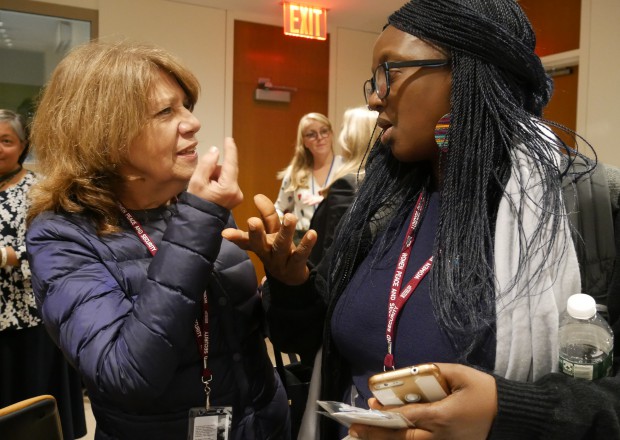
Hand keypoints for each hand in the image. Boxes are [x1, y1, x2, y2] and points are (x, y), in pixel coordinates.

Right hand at [187, 137, 242, 209]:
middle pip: (228, 170)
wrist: (198, 221)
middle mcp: (237, 191)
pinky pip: (228, 182)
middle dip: (216, 170)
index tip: (229, 139)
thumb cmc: (196, 202)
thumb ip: (207, 164)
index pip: (231, 164)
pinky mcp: (236, 198)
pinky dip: (219, 182)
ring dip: (217, 176)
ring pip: (227, 176)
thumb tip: (216, 151)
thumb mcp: (197, 181)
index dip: (230, 150)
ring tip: (206, 187)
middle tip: (204, 179)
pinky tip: (211, 190)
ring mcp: (238, 196)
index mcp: (229, 187)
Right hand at [222, 194, 315, 284]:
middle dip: (256, 233)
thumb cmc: (277, 250)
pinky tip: (312, 233)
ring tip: (290, 217)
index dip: (235, 237)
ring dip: (285, 232)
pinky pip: (301, 255)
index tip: (225, 233)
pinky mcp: (296, 265)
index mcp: (258, 246)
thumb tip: (257, 196)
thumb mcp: (271, 233)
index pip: (245, 240)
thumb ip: (267, 215)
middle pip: (259, 244)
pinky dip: (306, 244)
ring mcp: (281, 261)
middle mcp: (266, 254)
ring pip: (282, 246)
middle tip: (252, 221)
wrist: (290, 279)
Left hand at [349, 363, 496, 439]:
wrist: (509, 414)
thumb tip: (410, 373)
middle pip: (402, 438)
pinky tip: (388, 437)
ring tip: (364, 436)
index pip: (406, 417)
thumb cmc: (485, 391)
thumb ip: (433, 371)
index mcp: (442, 416)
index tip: (369, 407)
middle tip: (355, 428)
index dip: (385, 414)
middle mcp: (440, 435)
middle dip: (377, 434)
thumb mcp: (460, 373)